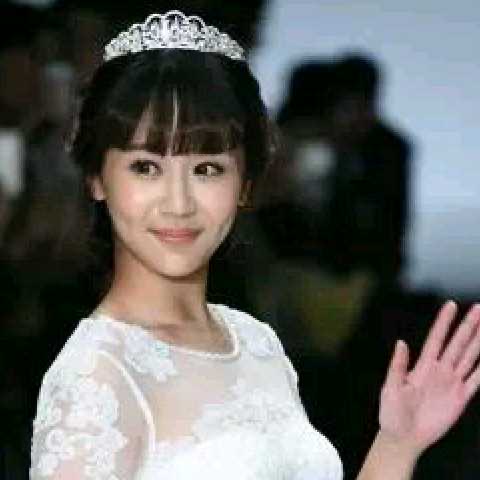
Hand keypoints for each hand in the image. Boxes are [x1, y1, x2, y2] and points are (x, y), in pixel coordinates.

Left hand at [379, 301, 479, 455]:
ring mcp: (451, 383)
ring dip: (479, 342)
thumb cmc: (392, 412)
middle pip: (458, 344)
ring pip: (470, 358)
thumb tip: (401, 342)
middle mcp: (439, 370)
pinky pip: (475, 382)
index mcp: (422, 365)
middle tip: (479, 308)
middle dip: (469, 326)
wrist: (403, 437)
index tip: (451, 304)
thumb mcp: (390, 388)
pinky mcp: (459, 399)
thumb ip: (397, 366)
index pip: (436, 338)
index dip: (444, 322)